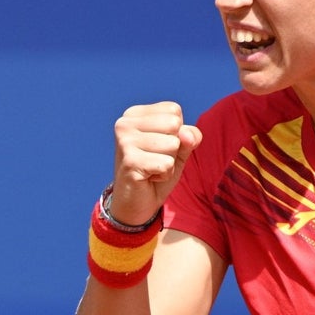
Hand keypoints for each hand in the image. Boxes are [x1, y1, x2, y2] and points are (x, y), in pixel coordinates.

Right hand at [109, 102, 202, 225]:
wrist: (137, 203)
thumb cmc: (157, 170)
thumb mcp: (179, 148)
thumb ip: (189, 136)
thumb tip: (187, 135)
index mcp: (134, 114)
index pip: (174, 111)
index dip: (176, 133)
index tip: (158, 147)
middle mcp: (125, 124)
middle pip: (174, 125)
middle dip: (173, 148)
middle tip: (155, 160)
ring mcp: (125, 142)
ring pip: (172, 144)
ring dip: (169, 163)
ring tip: (152, 169)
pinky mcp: (130, 162)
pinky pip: (167, 164)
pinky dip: (164, 175)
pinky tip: (148, 178)